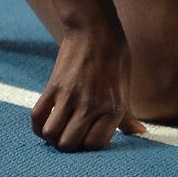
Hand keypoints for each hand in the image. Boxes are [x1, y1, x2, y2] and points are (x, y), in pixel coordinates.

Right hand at [30, 28, 146, 151]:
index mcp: (113, 109)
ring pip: (52, 135)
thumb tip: (140, 132)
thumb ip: (127, 116)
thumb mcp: (125, 89)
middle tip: (70, 135)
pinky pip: (37, 117)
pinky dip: (38, 125)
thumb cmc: (115, 59)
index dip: (88, 146)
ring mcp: (70, 97)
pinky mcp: (53, 87)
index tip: (87, 138)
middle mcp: (91, 106)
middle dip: (68, 146)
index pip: (94, 146)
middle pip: (70, 145)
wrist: (95, 31)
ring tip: (58, 128)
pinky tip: (46, 120)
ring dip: (52, 136)